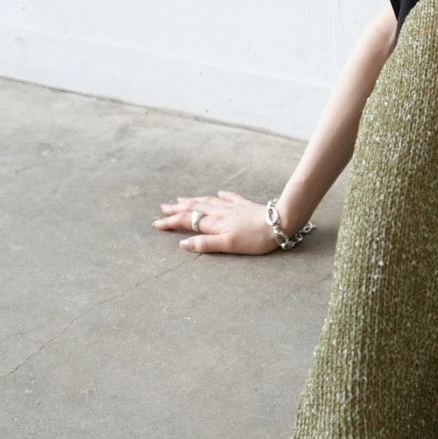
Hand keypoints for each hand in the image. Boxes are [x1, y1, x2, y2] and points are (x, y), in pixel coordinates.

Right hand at [152, 189, 277, 254]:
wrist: (281, 222)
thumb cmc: (256, 238)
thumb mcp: (228, 245)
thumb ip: (206, 244)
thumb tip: (183, 243)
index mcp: (215, 223)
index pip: (187, 221)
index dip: (171, 222)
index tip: (156, 223)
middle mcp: (221, 212)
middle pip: (195, 208)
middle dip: (177, 209)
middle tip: (163, 207)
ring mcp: (233, 207)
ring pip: (208, 202)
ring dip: (193, 200)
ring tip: (182, 199)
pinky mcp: (246, 206)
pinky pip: (230, 198)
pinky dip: (221, 196)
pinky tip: (219, 193)